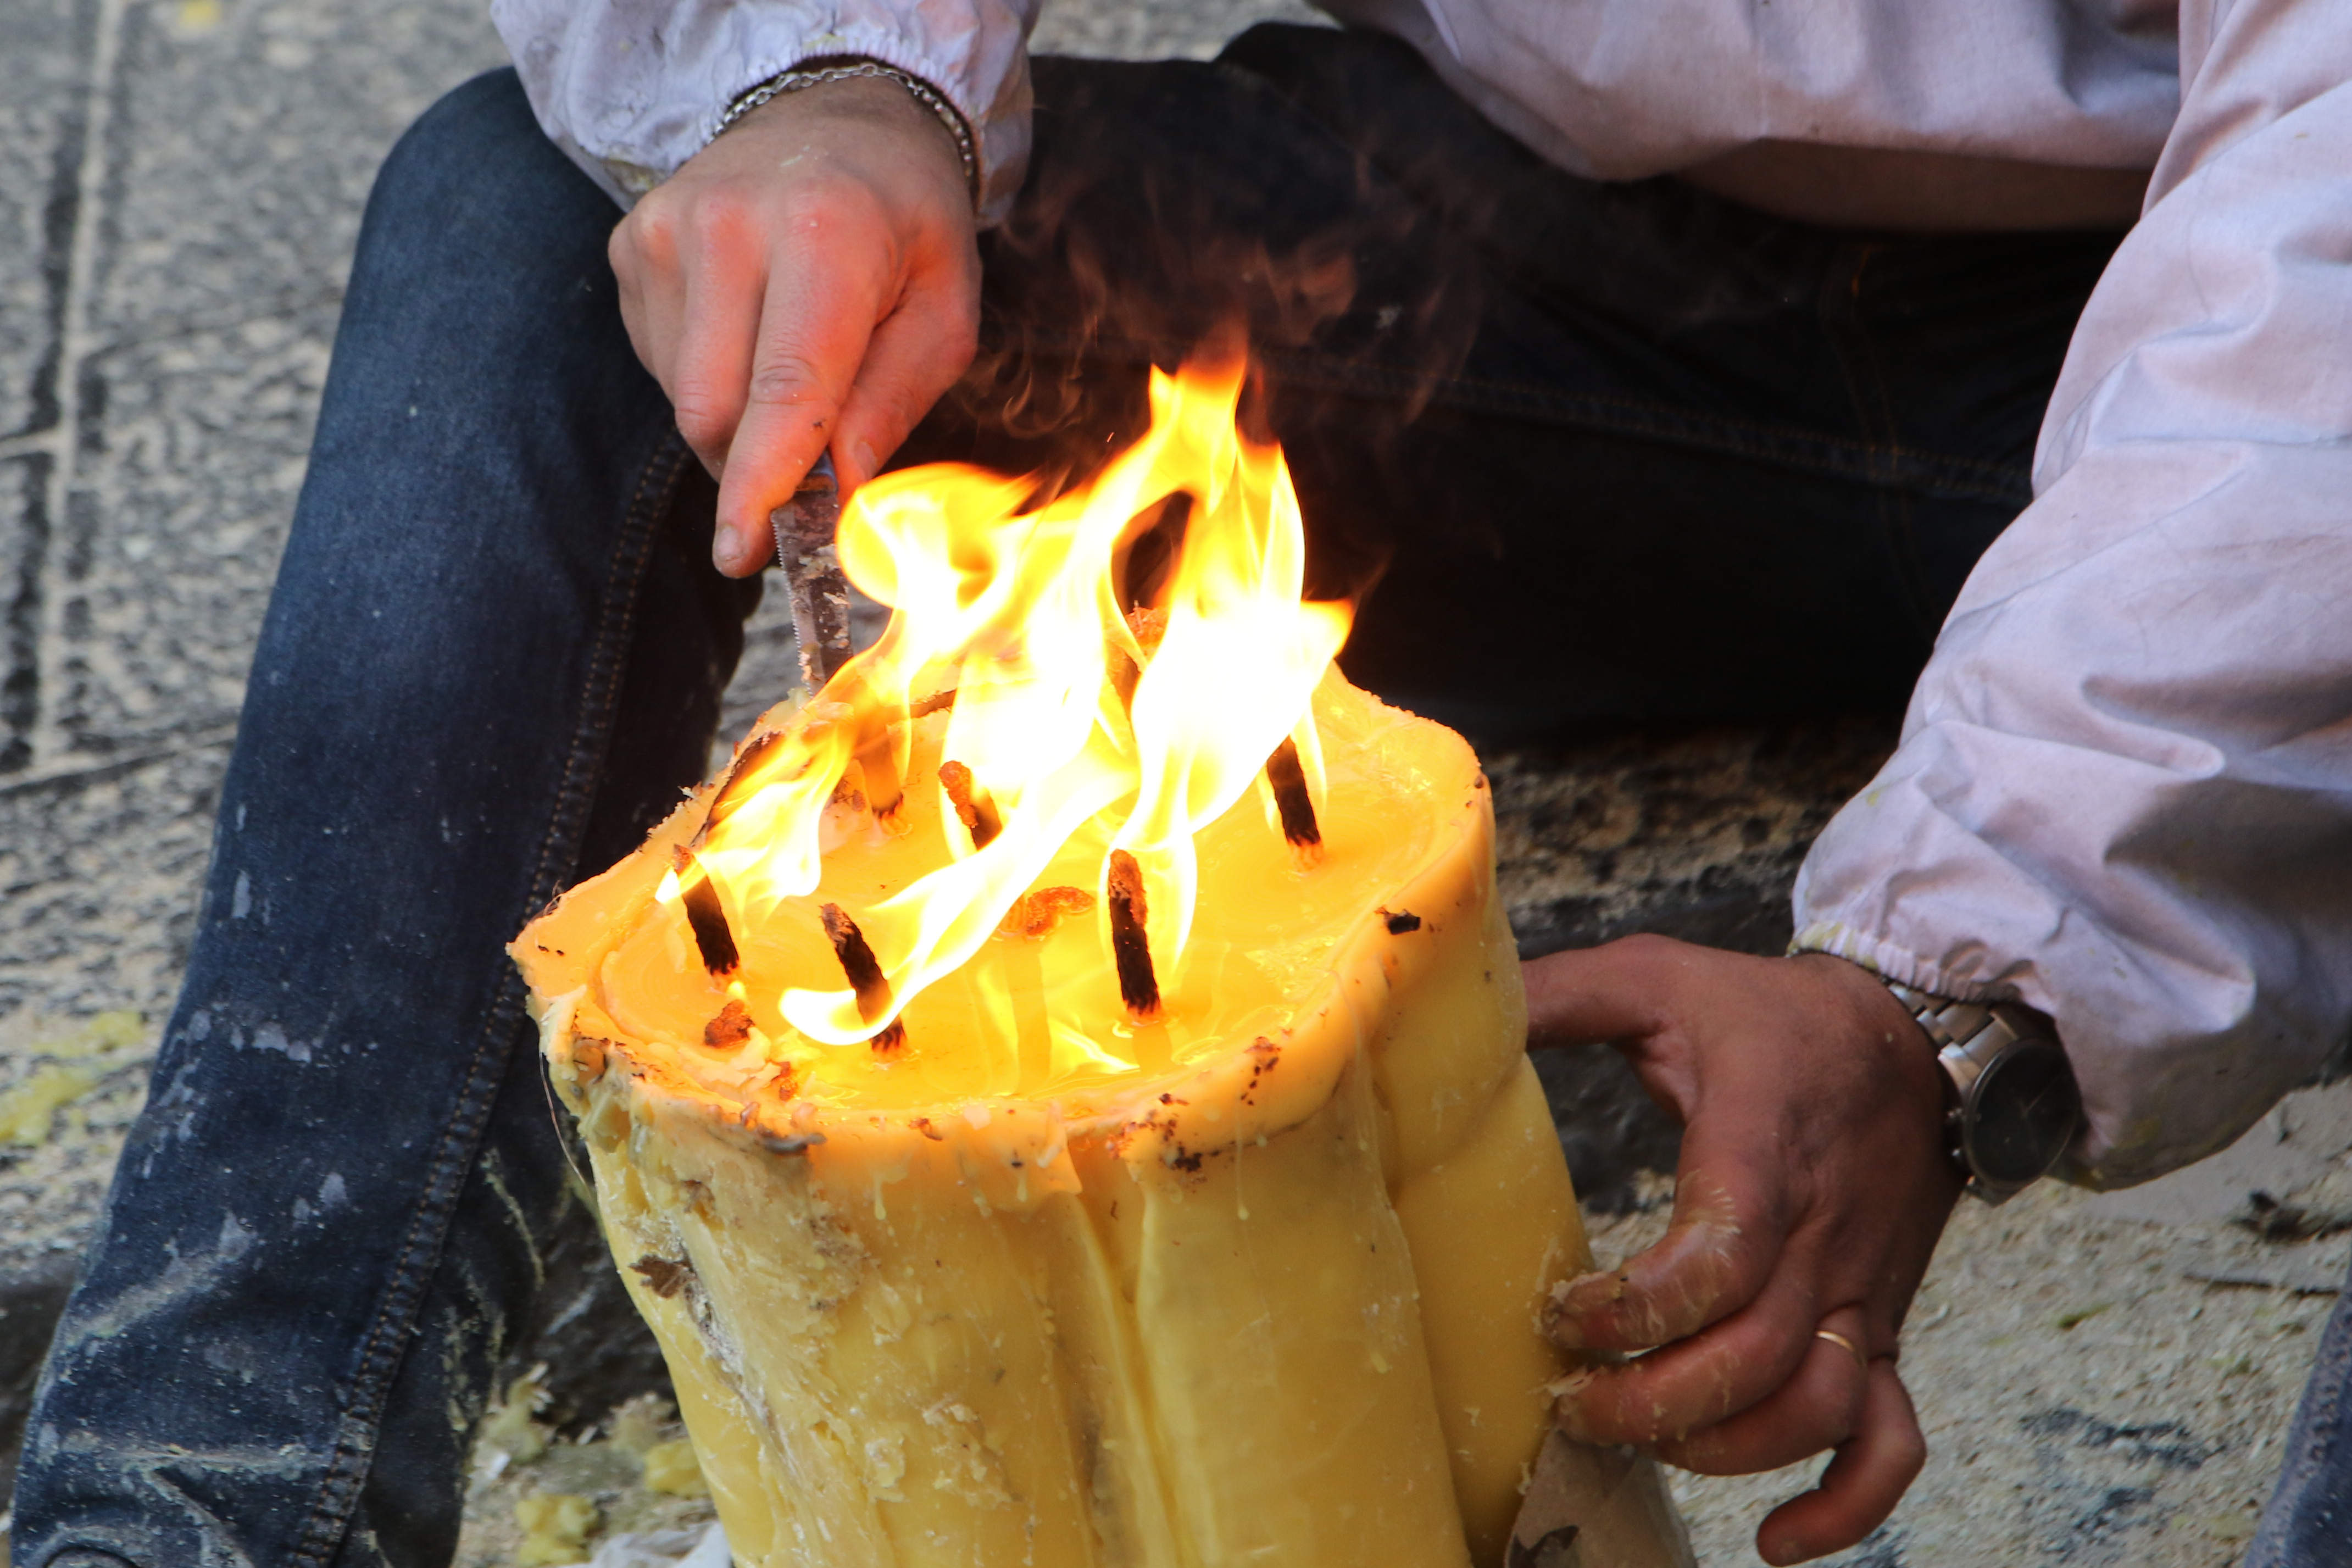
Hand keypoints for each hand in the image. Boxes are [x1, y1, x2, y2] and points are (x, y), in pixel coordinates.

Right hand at [610, 75, 981, 575]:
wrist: (836, 116)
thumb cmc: (905, 223)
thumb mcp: (943, 311)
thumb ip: (892, 403)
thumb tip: (836, 493)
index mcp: (823, 234)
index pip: (782, 389)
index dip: (762, 485)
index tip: (744, 551)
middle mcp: (728, 225)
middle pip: (716, 412)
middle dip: (759, 466)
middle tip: (810, 464)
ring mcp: (665, 231)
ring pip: (683, 399)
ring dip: (738, 422)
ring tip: (790, 357)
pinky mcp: (631, 245)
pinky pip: (660, 365)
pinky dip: (708, 378)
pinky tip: (749, 329)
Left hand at [1523, 936, 1961, 1564]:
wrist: (1915, 1035)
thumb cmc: (1770, 1014)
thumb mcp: (1658, 977)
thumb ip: (1559, 993)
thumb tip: (1453, 1002)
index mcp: (1762, 1146)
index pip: (1720, 1254)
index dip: (1635, 1308)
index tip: (1560, 1314)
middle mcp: (1821, 1233)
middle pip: (1755, 1357)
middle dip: (1652, 1401)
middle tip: (1572, 1401)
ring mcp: (1860, 1289)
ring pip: (1817, 1407)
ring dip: (1725, 1448)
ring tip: (1642, 1440)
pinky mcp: (1882, 1323)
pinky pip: (1892, 1436)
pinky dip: (1849, 1504)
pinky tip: (1777, 1538)